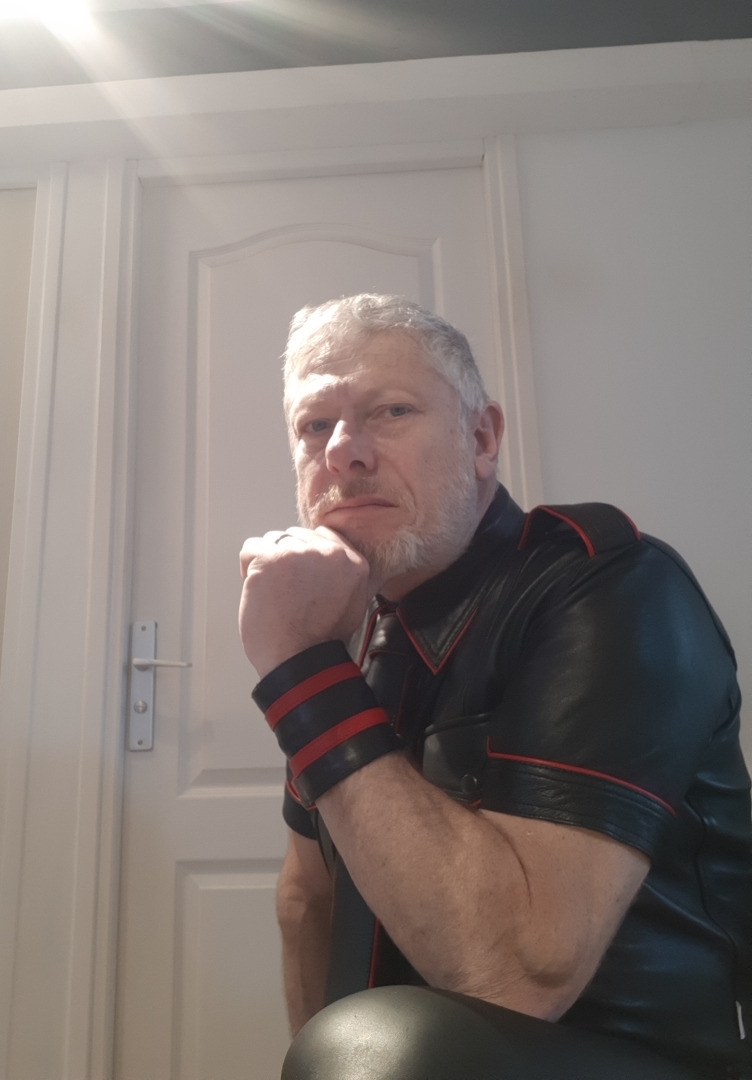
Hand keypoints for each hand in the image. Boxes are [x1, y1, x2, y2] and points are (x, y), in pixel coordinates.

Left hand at [238, 526, 371, 677]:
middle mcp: (329, 552)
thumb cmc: (319, 640)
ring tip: (273, 592)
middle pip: (297, 536)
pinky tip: (258, 589)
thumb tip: (328, 560)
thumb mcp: (353, 604)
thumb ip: (345, 575)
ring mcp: (299, 553)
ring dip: (269, 563)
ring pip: (273, 540)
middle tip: (287, 590)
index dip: (307, 558)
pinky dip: (248, 567)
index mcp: (354, 562)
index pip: (323, 536)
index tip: (301, 577)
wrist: (299, 660)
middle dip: (288, 560)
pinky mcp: (270, 559)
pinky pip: (251, 547)